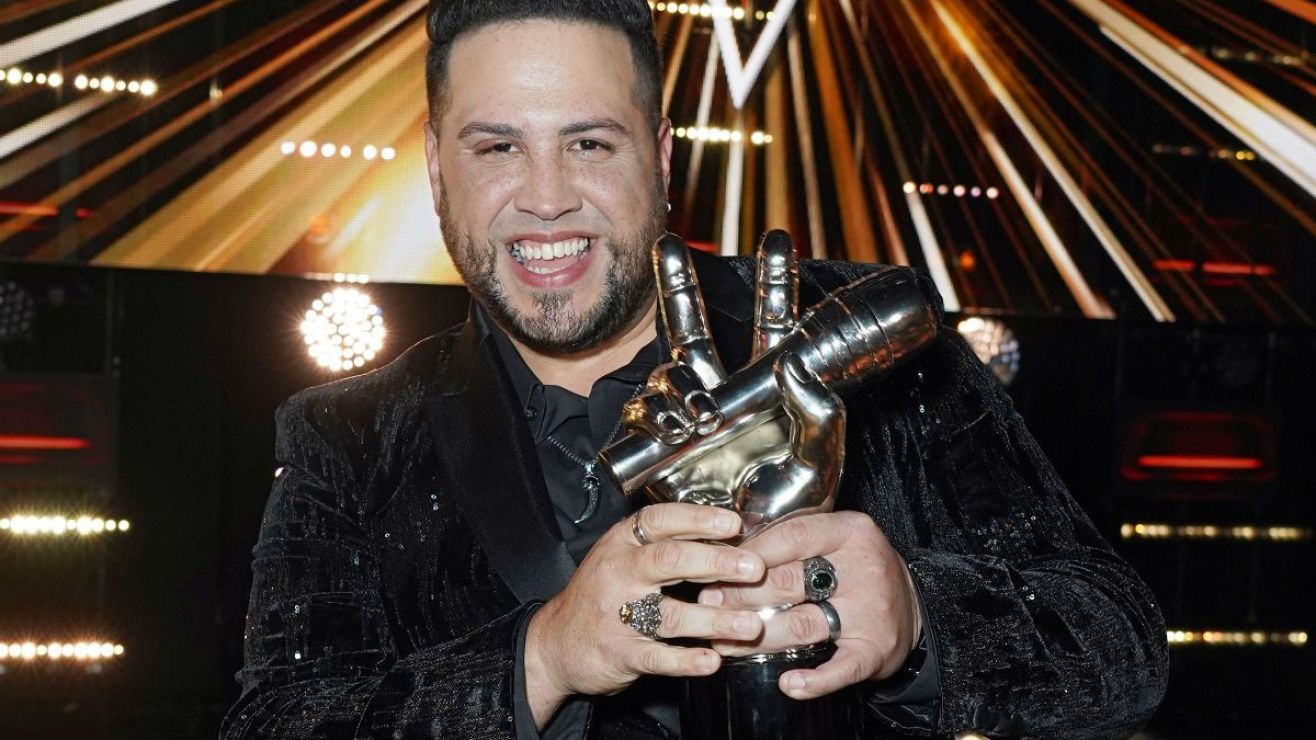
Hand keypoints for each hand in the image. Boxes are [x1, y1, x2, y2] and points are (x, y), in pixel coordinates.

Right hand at [525, 503, 766, 726]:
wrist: (554, 643)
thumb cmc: (600, 595)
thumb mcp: (621, 557)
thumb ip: (664, 546)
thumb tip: (727, 536)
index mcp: (621, 543)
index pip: (661, 520)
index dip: (699, 520)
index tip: (734, 524)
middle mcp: (618, 572)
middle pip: (670, 560)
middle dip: (716, 562)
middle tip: (753, 568)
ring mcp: (617, 614)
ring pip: (670, 614)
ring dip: (714, 620)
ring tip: (749, 624)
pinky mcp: (619, 653)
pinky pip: (657, 657)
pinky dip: (686, 661)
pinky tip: (712, 661)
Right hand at [621, 232, 844, 541]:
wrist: (756, 560)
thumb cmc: (799, 510)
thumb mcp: (821, 460)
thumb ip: (820, 412)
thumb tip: (796, 363)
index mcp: (769, 389)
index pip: (772, 325)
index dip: (774, 283)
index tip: (778, 238)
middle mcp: (725, 394)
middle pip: (695, 329)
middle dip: (678, 286)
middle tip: (665, 243)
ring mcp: (689, 419)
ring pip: (668, 371)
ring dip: (678, 382)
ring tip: (701, 415)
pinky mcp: (660, 448)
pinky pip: (643, 416)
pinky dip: (654, 415)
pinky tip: (674, 431)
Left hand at [698, 511, 922, 699]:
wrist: (913, 607)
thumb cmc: (859, 569)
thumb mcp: (836, 539)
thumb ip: (793, 540)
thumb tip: (729, 549)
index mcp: (850, 532)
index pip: (791, 536)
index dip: (749, 553)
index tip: (717, 564)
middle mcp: (862, 569)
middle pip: (789, 582)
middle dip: (741, 595)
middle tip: (708, 603)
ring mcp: (870, 612)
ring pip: (801, 625)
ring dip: (757, 636)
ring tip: (724, 642)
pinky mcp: (875, 650)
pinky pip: (841, 668)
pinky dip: (814, 680)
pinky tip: (788, 684)